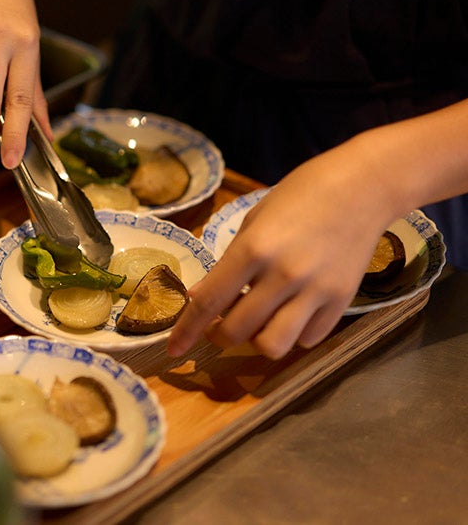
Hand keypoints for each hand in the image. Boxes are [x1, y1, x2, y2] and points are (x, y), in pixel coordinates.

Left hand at [166, 147, 399, 359]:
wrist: (362, 186)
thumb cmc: (300, 195)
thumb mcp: (253, 221)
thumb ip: (228, 263)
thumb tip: (201, 299)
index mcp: (253, 249)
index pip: (209, 303)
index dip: (186, 331)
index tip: (174, 349)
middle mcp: (283, 275)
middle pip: (237, 331)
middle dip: (219, 336)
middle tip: (219, 325)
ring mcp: (316, 291)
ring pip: (273, 345)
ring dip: (257, 340)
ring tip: (257, 322)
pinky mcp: (342, 301)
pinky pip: (308, 338)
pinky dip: (294, 334)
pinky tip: (291, 314)